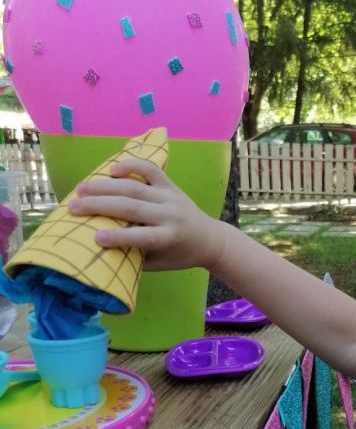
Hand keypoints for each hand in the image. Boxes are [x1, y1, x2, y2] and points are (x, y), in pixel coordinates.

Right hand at [68, 158, 225, 272]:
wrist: (209, 238)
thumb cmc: (180, 255)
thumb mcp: (161, 263)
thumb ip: (137, 257)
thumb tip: (103, 250)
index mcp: (169, 238)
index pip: (143, 237)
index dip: (120, 237)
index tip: (96, 238)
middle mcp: (170, 215)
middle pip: (132, 207)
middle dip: (100, 206)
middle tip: (73, 207)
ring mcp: (170, 197)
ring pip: (134, 187)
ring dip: (104, 186)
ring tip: (81, 189)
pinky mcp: (170, 185)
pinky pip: (150, 170)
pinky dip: (132, 165)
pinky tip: (111, 169)